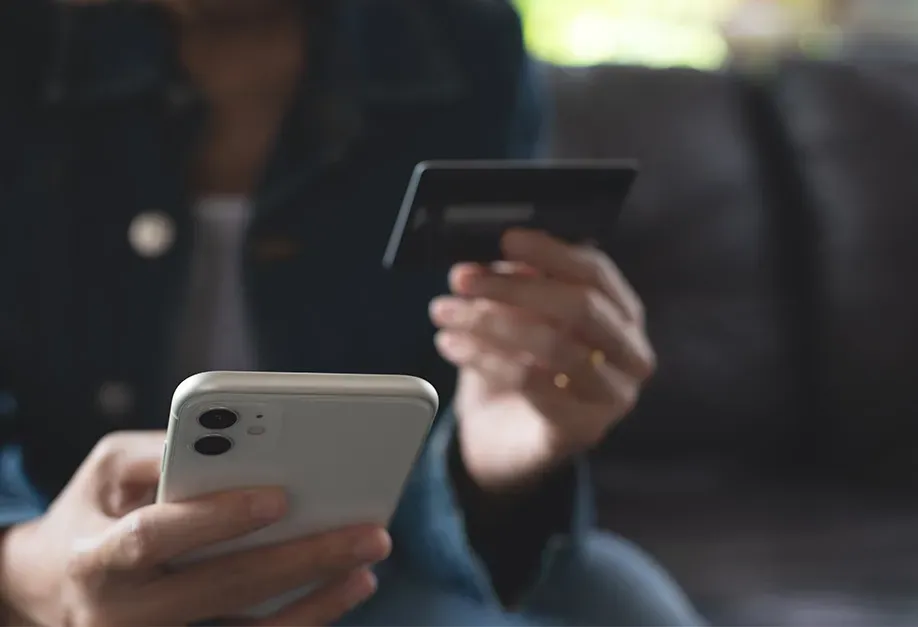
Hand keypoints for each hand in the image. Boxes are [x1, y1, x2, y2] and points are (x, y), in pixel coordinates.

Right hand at [0, 432, 389, 625]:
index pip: (156, 535)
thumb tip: (236, 437)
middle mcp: (125, 611)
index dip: (217, 517)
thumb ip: (162, 451)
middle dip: (302, 559)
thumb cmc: (94, 509)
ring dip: (314, 601)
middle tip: (368, 533)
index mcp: (98, 555)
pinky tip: (342, 591)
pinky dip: (300, 619)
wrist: (52, 586)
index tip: (281, 495)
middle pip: (222, 587)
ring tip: (366, 568)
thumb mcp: (108, 468)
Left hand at [430, 229, 655, 491]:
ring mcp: (613, 396)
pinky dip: (485, 359)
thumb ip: (517, 286)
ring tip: (446, 313)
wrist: (507, 438)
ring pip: (553, 345)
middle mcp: (631, 353)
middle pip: (579, 306)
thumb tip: (491, 264)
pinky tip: (452, 345)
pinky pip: (532, 384)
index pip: (596, 272)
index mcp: (622, 314)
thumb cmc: (519, 365)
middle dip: (514, 287)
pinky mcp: (582, 428)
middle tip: (462, 278)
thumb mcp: (517, 315)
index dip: (552, 252)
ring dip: (490, 323)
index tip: (508, 240)